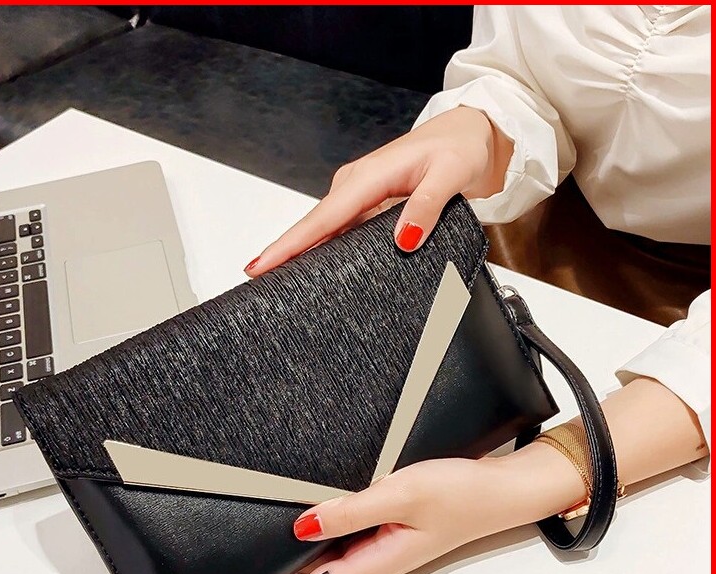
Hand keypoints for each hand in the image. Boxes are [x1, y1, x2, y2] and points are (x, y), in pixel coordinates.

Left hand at [234, 447, 585, 573]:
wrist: (505, 487)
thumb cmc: (462, 493)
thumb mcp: (401, 495)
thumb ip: (350, 510)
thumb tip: (301, 526)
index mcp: (374, 563)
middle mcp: (373, 560)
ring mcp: (380, 545)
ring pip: (324, 563)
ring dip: (290, 566)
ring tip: (253, 558)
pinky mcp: (387, 527)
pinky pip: (340, 541)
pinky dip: (314, 542)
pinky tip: (300, 528)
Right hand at [244, 106, 512, 276]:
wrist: (472, 132)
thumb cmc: (460, 147)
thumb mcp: (450, 174)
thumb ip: (426, 206)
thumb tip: (403, 238)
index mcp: (369, 177)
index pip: (321, 219)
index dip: (289, 245)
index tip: (259, 266)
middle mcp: (356, 185)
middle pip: (313, 227)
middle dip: (284, 254)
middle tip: (258, 284)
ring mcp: (360, 194)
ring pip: (324, 230)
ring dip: (302, 253)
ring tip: (278, 282)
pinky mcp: (367, 203)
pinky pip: (340, 229)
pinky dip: (325, 248)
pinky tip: (316, 268)